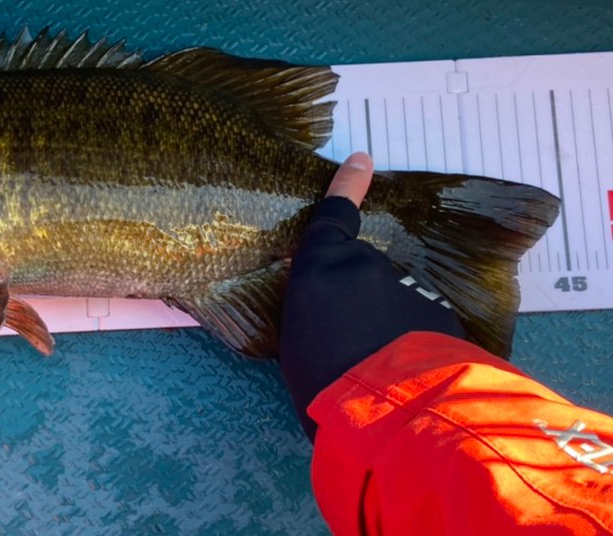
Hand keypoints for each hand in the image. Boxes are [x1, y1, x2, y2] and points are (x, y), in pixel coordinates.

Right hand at [279, 153, 464, 439]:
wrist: (385, 408)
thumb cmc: (319, 379)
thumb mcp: (294, 342)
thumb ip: (309, 311)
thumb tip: (319, 305)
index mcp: (321, 267)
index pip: (334, 216)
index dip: (347, 186)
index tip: (363, 159)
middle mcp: (366, 265)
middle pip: (360, 269)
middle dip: (356, 293)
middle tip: (347, 338)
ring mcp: (408, 285)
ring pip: (392, 294)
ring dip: (385, 318)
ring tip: (378, 363)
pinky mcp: (439, 311)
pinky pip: (418, 316)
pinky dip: (411, 335)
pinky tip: (406, 368)